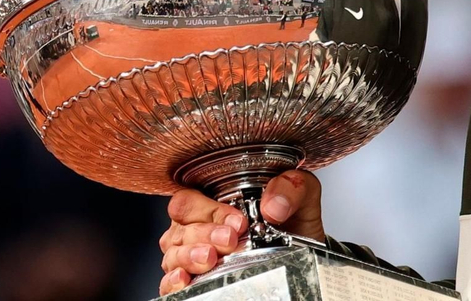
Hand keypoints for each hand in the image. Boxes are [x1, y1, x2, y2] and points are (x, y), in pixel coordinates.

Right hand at [157, 170, 325, 293]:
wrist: (301, 257)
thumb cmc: (292, 223)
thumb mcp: (300, 198)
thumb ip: (292, 187)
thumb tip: (274, 205)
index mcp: (212, 200)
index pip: (190, 200)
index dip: (209, 210)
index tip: (237, 222)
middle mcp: (197, 226)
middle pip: (180, 227)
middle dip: (203, 233)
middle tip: (229, 240)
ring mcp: (192, 254)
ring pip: (173, 253)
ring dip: (189, 256)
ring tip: (209, 259)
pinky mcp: (194, 281)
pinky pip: (169, 282)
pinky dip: (173, 281)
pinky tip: (184, 279)